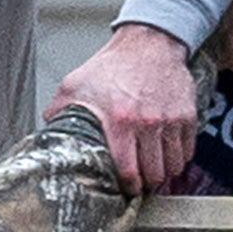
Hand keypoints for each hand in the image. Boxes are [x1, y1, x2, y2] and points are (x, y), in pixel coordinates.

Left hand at [52, 22, 203, 195]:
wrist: (149, 42)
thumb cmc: (113, 65)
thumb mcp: (76, 84)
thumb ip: (59, 110)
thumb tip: (45, 132)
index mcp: (119, 122)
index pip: (128, 172)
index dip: (127, 187)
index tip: (126, 189)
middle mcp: (147, 124)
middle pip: (154, 174)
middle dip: (146, 181)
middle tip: (140, 179)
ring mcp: (170, 121)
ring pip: (173, 166)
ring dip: (163, 171)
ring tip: (154, 166)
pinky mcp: (187, 116)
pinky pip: (188, 151)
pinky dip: (179, 156)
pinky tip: (167, 151)